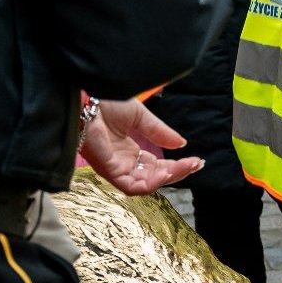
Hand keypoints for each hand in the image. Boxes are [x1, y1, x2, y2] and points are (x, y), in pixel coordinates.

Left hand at [81, 98, 203, 195]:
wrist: (85, 97)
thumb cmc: (106, 102)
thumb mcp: (140, 116)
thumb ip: (159, 131)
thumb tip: (181, 144)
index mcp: (129, 151)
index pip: (157, 166)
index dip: (176, 165)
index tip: (195, 160)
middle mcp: (122, 162)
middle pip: (154, 178)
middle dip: (177, 173)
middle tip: (196, 164)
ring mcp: (114, 168)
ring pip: (145, 185)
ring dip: (168, 179)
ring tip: (186, 167)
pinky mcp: (108, 170)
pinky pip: (132, 185)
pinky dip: (152, 182)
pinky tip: (168, 170)